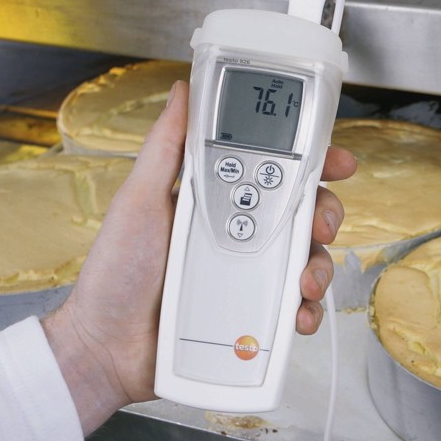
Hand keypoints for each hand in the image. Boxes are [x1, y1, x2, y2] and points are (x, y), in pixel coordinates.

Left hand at [42, 81, 356, 434]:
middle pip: (305, 213)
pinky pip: (298, 307)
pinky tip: (296, 312)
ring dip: (320, 264)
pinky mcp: (258, 315)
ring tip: (303, 279)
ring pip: (310, 259)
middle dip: (326, 212)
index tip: (334, 159)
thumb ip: (166, 147)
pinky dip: (307, 309)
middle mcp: (243, 234)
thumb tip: (181, 93)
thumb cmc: (116, 274)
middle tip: (319, 222)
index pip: (276, 171)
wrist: (106, 348)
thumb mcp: (140, 200)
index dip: (312, 162)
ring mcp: (253, 275)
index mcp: (220, 201)